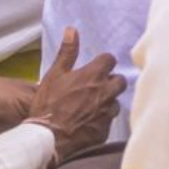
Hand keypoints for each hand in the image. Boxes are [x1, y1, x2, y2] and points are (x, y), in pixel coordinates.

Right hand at [23, 29, 122, 154]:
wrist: (48, 138)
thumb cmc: (48, 105)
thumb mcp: (54, 74)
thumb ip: (67, 52)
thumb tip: (72, 30)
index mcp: (93, 76)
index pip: (110, 60)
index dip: (102, 63)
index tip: (95, 68)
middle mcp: (105, 92)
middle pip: (120, 80)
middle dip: (111, 81)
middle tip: (96, 87)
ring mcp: (107, 112)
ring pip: (116, 102)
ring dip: (107, 101)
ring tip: (91, 106)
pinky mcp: (105, 130)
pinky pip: (109, 121)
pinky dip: (102, 119)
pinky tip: (89, 122)